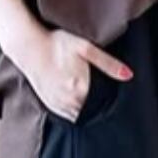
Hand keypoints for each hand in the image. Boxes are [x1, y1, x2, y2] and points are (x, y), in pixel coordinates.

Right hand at [15, 24, 131, 121]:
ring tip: (85, 94)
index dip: (109, 98)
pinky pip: (66, 114)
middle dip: (98, 105)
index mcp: (81, 88)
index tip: (111, 92)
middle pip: (92, 110)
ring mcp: (58, 104)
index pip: (104, 103)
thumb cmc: (57, 43)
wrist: (28, 46)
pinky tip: (74, 98)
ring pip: (79, 115)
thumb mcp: (85, 47)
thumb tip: (128, 75)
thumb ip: (108, 63)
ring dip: (85, 109)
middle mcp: (69, 101)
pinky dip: (72, 109)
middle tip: (99, 92)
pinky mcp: (49, 104)